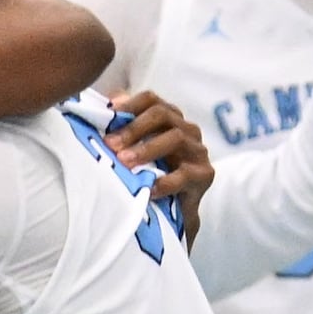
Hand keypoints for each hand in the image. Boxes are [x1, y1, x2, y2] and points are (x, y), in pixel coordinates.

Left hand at [107, 89, 212, 212]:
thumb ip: (122, 128)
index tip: (108, 116)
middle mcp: (186, 129)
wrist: (171, 213)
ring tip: (125, 163)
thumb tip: (107, 108)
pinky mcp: (205, 175)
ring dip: (147, 149)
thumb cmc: (149, 177)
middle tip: (110, 144)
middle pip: (162, 115)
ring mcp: (197, 151)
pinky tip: (149, 188)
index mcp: (169, 119)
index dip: (130, 104)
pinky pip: (185, 174)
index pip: (151, 100)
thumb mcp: (133, 151)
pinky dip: (165, 181)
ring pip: (176, 138)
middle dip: (134, 128)